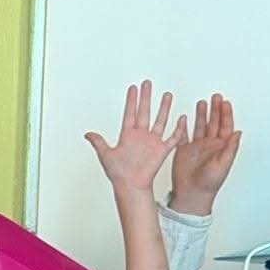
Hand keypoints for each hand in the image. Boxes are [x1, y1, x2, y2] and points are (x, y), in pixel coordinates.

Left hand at [85, 80, 183, 195]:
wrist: (130, 186)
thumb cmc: (118, 174)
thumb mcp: (106, 156)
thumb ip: (99, 143)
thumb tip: (87, 134)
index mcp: (127, 136)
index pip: (130, 113)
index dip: (131, 101)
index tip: (133, 88)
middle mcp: (140, 136)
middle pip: (144, 112)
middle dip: (146, 97)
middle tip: (147, 83)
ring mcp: (152, 141)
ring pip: (160, 120)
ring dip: (164, 108)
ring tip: (167, 94)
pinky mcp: (162, 150)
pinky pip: (173, 137)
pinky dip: (178, 129)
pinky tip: (182, 118)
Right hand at [169, 93, 240, 216]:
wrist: (192, 194)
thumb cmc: (209, 183)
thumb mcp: (223, 164)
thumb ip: (231, 148)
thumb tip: (238, 132)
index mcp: (221, 147)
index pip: (225, 126)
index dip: (226, 114)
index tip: (225, 102)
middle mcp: (209, 145)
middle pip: (214, 122)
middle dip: (215, 109)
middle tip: (215, 97)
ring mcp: (196, 148)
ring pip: (200, 126)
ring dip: (201, 115)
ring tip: (201, 103)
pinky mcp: (184, 151)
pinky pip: (183, 136)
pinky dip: (183, 127)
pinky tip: (184, 119)